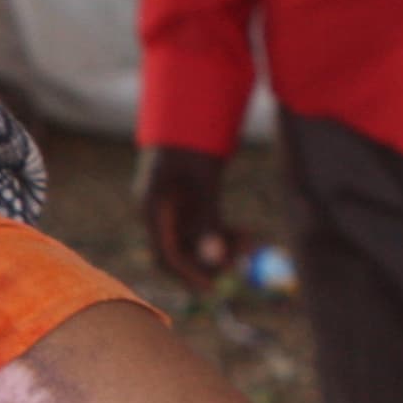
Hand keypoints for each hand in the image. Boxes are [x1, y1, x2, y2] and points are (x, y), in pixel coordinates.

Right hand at [136, 144, 240, 291]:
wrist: (190, 112)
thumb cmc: (193, 141)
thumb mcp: (205, 181)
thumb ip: (209, 220)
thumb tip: (216, 259)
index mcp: (152, 208)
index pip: (165, 254)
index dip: (188, 274)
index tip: (213, 289)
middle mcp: (159, 214)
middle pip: (181, 252)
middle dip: (211, 261)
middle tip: (242, 262)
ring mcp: (172, 210)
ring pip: (196, 241)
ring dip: (222, 246)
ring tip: (251, 241)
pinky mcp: (186, 204)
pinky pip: (203, 228)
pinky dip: (222, 233)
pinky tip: (245, 232)